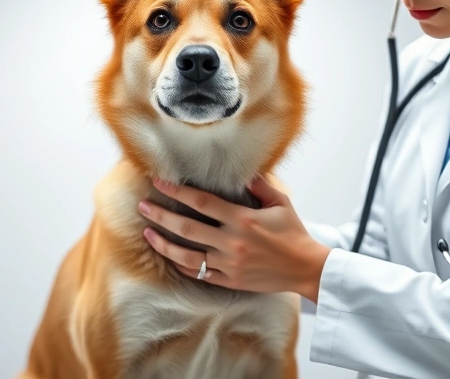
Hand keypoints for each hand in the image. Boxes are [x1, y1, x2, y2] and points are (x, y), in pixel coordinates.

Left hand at [138, 173, 330, 301]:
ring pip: (186, 255)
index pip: (201, 202)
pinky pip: (198, 274)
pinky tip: (170, 255)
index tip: (160, 181)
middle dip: (161, 216)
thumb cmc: (294, 233)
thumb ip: (260, 184)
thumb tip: (243, 170)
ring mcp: (228, 264)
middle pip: (186, 228)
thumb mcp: (280, 203)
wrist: (306, 269)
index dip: (177, 191)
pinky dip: (182, 265)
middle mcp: (231, 242)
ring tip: (148, 232)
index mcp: (242, 219)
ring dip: (163, 244)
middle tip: (142, 206)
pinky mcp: (229, 281)